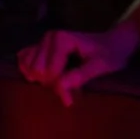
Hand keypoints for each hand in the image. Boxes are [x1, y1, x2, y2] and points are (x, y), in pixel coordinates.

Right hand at [17, 22, 139, 106]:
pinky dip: (29, 70)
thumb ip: (81, 75)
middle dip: (50, 83)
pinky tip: (40, 78)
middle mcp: (48, 37)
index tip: (70, 101)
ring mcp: (43, 41)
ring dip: (40, 79)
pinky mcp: (41, 46)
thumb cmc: (111, 54)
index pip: (50, 69)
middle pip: (37, 69)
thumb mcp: (101, 66)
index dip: (59, 86)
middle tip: (66, 92)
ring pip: (28, 64)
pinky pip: (24, 58)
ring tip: (56, 85)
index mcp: (61, 40)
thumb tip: (59, 87)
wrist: (115, 43)